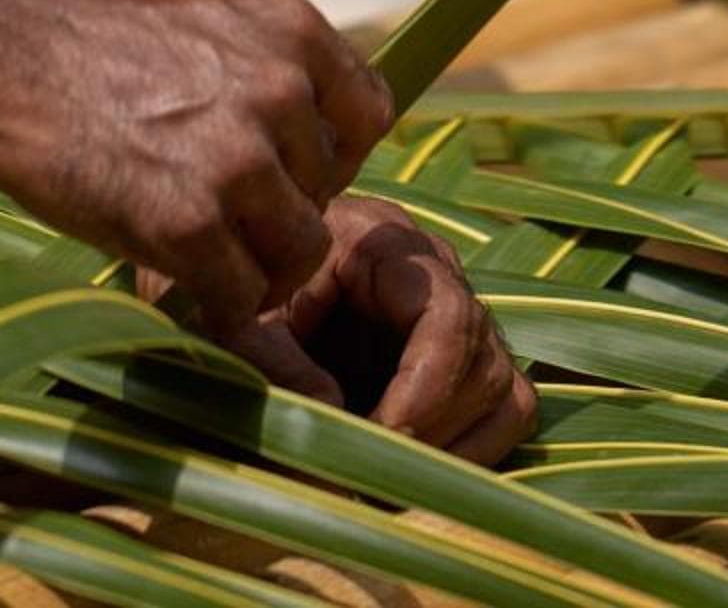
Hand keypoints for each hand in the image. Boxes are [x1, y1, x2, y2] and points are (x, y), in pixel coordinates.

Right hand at [0, 0, 393, 333]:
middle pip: (329, 193)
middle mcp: (280, 89)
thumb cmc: (80, 36)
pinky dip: (212, 302)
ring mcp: (237, 157)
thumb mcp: (202, 20)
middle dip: (279, 216)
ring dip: (256, 270)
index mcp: (292, 30)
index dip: (325, 156)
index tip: (277, 172)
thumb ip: (262, 72)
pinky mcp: (186, 222)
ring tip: (201, 259)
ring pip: (297, 254)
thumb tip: (302, 151)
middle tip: (218, 221)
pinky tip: (167, 274)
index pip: (368, 116)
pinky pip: (239, 295)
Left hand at [148, 196, 537, 464]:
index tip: (379, 443)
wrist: (224, 279)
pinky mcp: (458, 365)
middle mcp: (435, 275)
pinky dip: (470, 456)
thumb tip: (334, 417)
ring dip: (455, 452)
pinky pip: (502, 413)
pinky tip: (409, 482)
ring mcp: (455, 319)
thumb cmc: (226, 288)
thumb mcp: (230, 315)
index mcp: (384, 243)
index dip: (423, 391)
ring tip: (386, 484)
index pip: (446, 315)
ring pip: (503, 392)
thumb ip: (272, 358)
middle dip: (430, 431)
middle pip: (482, 360)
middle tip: (369, 476)